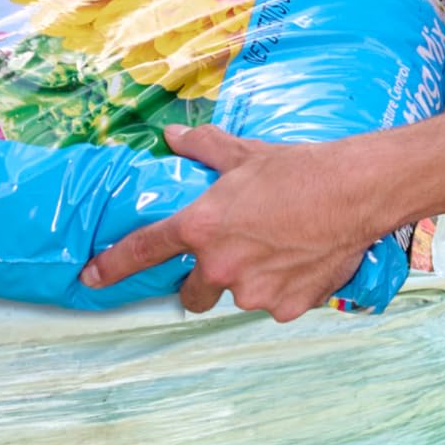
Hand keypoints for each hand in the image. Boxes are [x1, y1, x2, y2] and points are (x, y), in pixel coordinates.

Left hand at [81, 124, 383, 318]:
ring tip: (280, 250)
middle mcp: (221, 266)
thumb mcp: (242, 153)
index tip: (92, 278)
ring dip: (250, 282)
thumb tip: (174, 137)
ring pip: (240, 297)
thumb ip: (202, 148)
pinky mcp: (287, 308)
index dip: (112, 267)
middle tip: (232, 258)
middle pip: (193, 295)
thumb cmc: (297, 170)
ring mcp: (254, 292)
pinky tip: (302, 262)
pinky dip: (285, 290)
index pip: (143, 251)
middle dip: (204, 283)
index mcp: (200, 228)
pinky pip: (276, 305)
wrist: (353, 193)